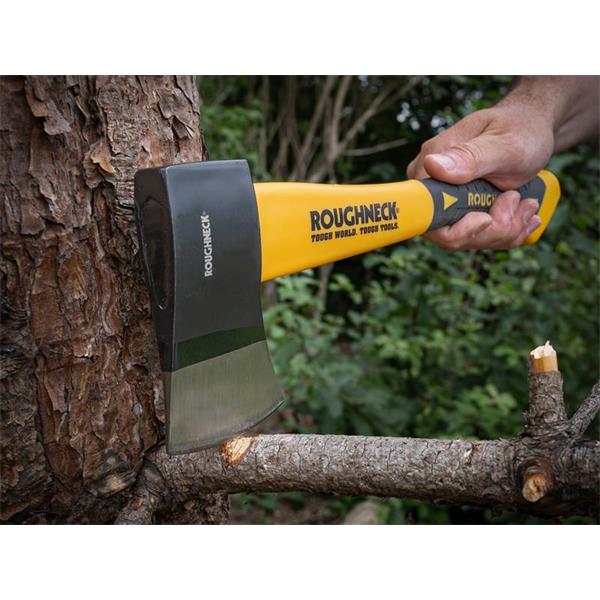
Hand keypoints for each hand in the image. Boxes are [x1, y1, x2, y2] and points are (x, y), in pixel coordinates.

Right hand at [408, 102, 553, 249]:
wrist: (530, 131)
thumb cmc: (519, 130)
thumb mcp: (505, 144)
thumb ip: (470, 156)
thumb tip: (432, 165)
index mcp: (431, 166)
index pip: (424, 215)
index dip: (455, 229)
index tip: (486, 218)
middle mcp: (431, 186)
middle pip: (447, 234)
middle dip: (489, 229)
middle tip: (519, 201)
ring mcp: (445, 201)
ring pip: (466, 239)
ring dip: (503, 229)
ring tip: (526, 202)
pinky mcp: (460, 212)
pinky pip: (477, 238)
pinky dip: (505, 232)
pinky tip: (522, 213)